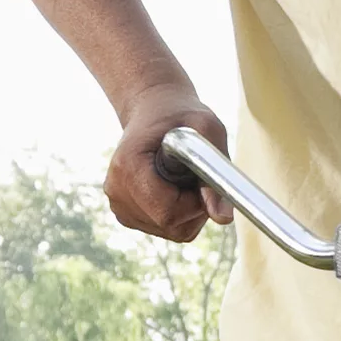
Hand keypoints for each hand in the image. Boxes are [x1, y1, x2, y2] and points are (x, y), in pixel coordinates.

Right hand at [104, 94, 229, 242]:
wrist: (154, 110)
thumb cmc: (181, 116)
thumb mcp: (208, 130)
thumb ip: (217, 171)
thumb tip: (223, 218)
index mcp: (128, 168)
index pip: (167, 213)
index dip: (194, 203)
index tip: (200, 179)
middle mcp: (116, 191)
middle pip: (169, 225)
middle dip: (194, 207)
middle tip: (196, 176)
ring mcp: (118, 205)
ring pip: (170, 230)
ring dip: (188, 210)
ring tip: (183, 176)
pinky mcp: (126, 213)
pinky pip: (165, 228)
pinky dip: (179, 213)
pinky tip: (174, 186)